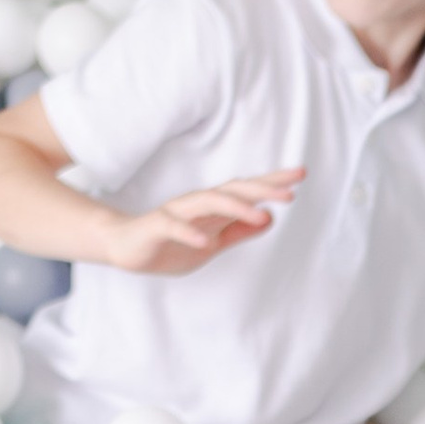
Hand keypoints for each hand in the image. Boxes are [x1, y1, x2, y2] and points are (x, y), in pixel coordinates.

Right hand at [107, 169, 302, 275]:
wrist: (124, 247)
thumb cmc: (169, 244)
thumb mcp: (212, 243)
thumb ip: (237, 231)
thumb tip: (269, 219)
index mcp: (212, 208)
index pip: (246, 191)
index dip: (272, 183)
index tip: (300, 176)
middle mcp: (197, 204)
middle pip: (232, 190)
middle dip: (261, 188)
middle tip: (290, 191)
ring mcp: (176, 213)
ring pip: (207, 202)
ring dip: (234, 207)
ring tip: (259, 214)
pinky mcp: (156, 226)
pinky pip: (173, 227)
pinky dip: (189, 233)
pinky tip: (204, 242)